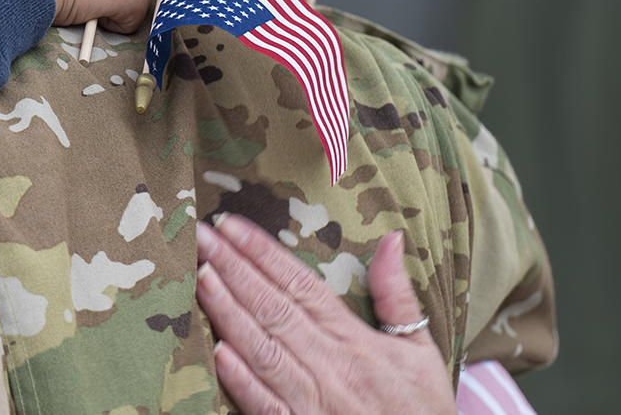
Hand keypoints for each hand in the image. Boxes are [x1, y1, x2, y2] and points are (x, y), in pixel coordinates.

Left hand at [195, 215, 454, 414]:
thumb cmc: (420, 411)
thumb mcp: (420, 352)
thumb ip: (398, 296)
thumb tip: (391, 238)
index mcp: (355, 341)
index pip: (303, 285)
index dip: (265, 253)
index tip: (231, 224)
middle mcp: (333, 366)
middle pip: (275, 308)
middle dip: (234, 269)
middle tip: (200, 235)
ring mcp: (315, 402)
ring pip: (265, 350)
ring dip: (229, 312)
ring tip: (199, 277)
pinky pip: (268, 406)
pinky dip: (243, 381)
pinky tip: (218, 354)